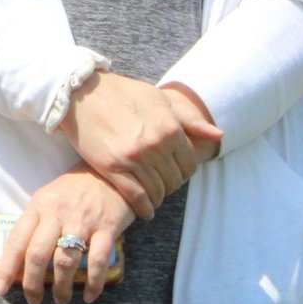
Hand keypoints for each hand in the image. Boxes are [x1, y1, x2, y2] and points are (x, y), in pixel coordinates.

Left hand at [0, 165, 135, 303]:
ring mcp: (83, 220)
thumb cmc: (75, 189)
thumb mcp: (49, 198)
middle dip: (32, 284)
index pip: (16, 240)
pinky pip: (97, 260)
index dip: (6, 267)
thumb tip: (19, 258)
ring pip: (65, 261)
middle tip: (33, 301)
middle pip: (38, 254)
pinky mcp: (107, 227)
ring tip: (61, 300)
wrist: (111, 171)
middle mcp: (58, 213)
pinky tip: (88, 296)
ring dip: (61, 287)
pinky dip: (92, 283)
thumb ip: (36, 224)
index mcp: (39, 206)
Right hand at [61, 71, 220, 218]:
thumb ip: (190, 119)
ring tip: (152, 197)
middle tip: (161, 185)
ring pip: (157, 191)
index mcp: (170, 128)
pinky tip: (144, 211)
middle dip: (170, 185)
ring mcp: (134, 158)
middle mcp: (155, 145)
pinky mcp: (113, 168)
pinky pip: (136, 197)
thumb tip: (219, 135)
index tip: (173, 173)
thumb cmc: (123, 93)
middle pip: (174, 181)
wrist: (83, 92)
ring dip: (157, 198)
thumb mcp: (160, 99)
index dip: (183, 172)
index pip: (190, 165)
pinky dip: (143, 209)